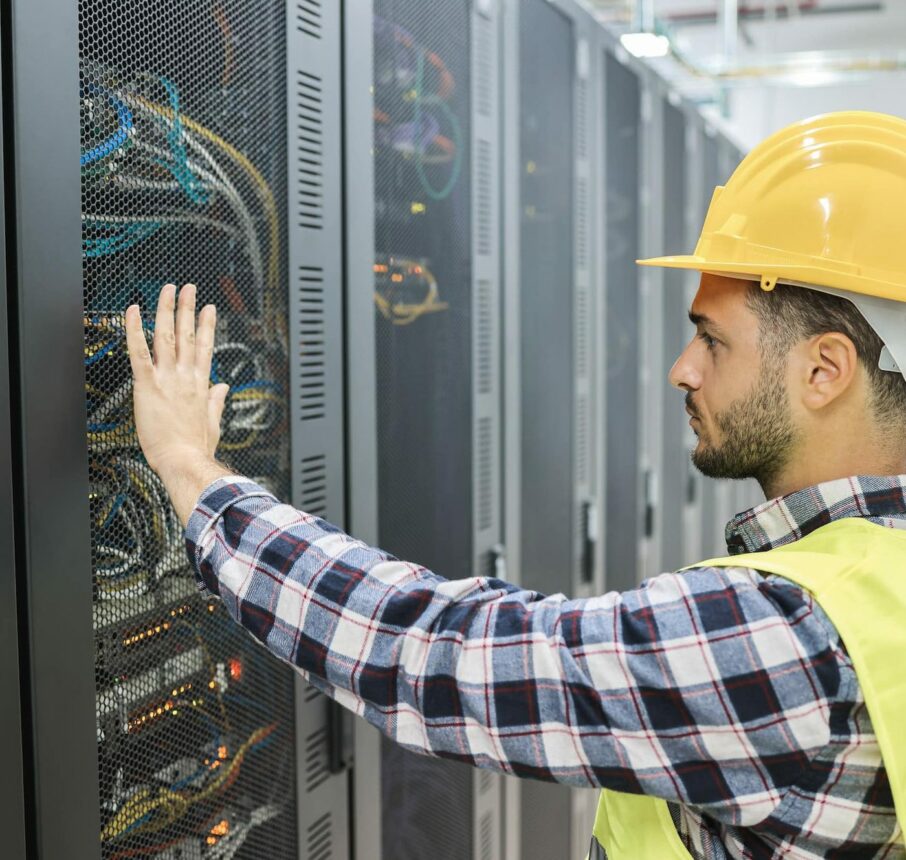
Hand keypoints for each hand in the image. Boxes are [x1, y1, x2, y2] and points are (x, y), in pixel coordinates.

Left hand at [126, 284, 232, 523]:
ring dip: (167, 310)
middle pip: (188, 334)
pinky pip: (139, 352)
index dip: (207, 325)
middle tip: (188, 288)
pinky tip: (132, 312)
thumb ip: (216, 401)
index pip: (205, 347)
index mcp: (201, 385)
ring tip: (167, 289)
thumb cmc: (196, 449)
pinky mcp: (148, 385)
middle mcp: (185, 376)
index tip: (210, 309)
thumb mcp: (213, 423)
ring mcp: (167, 378)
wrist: (185, 461)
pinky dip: (135, 330)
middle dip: (188, 308)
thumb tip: (223, 389)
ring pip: (167, 336)